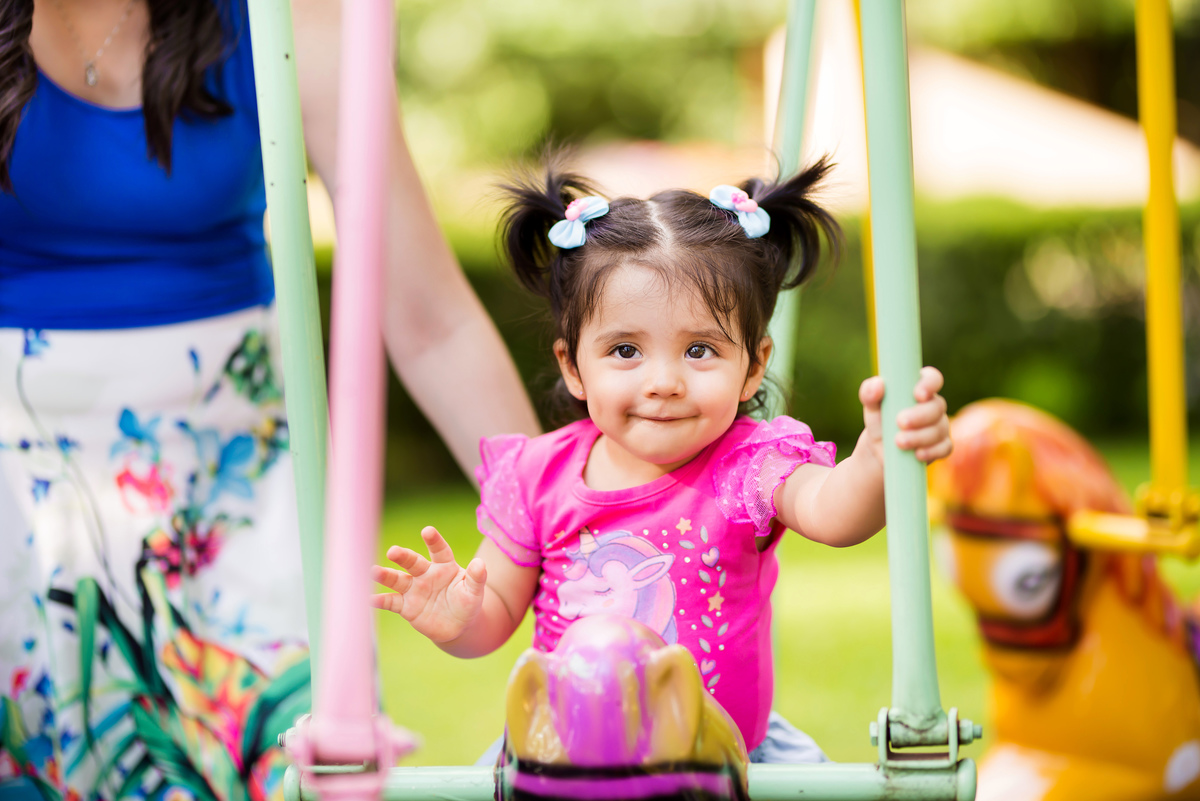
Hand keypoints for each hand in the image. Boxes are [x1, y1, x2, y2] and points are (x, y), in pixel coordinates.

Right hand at [371, 526, 487, 642]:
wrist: (457, 626)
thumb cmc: (467, 603)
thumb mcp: (474, 591)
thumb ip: (476, 578)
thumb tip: (481, 563)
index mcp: (444, 566)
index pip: (439, 550)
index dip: (434, 541)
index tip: (427, 531)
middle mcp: (426, 574)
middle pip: (413, 562)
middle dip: (403, 556)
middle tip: (393, 551)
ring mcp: (414, 589)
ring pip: (398, 580)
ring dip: (386, 575)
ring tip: (374, 572)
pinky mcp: (406, 607)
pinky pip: (392, 602)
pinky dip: (382, 600)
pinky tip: (371, 599)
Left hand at [859, 366, 951, 464]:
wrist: (880, 449)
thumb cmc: (879, 421)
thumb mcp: (871, 407)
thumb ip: (869, 392)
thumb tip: (878, 384)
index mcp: (919, 389)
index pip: (932, 378)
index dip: (929, 384)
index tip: (917, 395)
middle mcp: (933, 406)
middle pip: (937, 406)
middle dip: (920, 415)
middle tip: (900, 422)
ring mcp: (940, 426)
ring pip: (939, 429)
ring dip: (920, 436)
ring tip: (899, 442)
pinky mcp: (941, 445)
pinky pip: (944, 447)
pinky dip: (931, 451)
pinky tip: (917, 454)